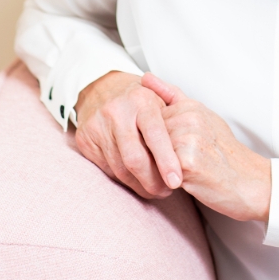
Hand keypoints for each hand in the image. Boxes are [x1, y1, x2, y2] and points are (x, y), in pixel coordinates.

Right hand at [75, 71, 182, 199]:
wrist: (100, 88)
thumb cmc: (139, 99)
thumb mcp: (160, 96)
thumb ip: (177, 115)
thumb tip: (192, 143)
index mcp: (140, 100)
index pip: (155, 134)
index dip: (166, 160)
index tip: (176, 181)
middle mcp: (117, 112)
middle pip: (135, 158)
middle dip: (152, 180)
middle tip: (167, 191)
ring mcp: (98, 126)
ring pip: (120, 168)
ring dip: (140, 184)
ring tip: (155, 189)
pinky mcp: (85, 140)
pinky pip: (107, 169)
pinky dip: (124, 180)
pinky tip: (136, 181)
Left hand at [141, 73, 271, 222]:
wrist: (249, 181)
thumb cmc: (222, 153)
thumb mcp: (201, 117)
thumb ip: (172, 97)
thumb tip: (146, 78)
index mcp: (190, 106)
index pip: (150, 118)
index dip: (153, 137)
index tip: (169, 148)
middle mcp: (189, 117)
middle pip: (148, 136)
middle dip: (153, 151)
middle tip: (177, 164)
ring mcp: (188, 137)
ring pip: (151, 152)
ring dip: (157, 165)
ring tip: (179, 171)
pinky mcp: (188, 160)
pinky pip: (159, 169)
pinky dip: (164, 179)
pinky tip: (181, 181)